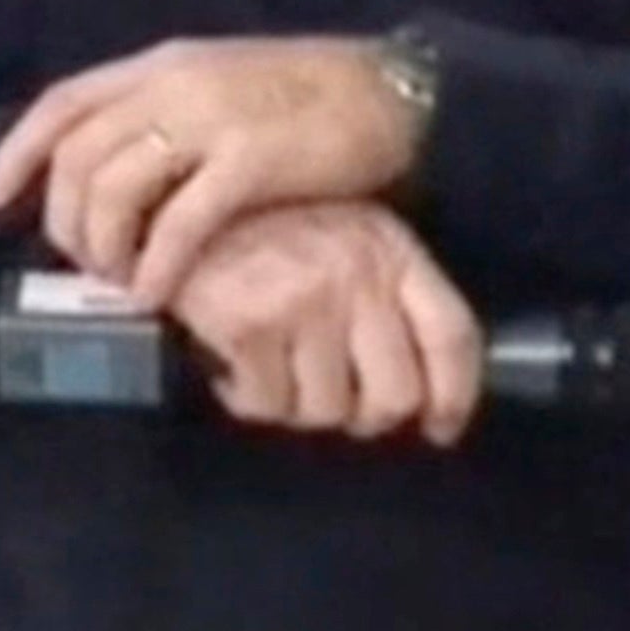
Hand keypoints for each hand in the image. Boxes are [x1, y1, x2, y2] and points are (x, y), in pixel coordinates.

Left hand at [0, 37, 423, 305]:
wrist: (390, 91)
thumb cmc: (307, 97)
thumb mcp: (221, 85)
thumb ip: (166, 113)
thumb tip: (116, 168)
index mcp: (162, 64)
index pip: (63, 104)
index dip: (17, 152)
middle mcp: (173, 85)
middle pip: (77, 157)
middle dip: (63, 220)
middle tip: (83, 264)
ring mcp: (210, 121)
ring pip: (113, 190)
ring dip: (103, 247)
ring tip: (120, 280)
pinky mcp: (249, 162)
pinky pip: (178, 224)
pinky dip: (155, 266)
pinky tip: (155, 294)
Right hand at [165, 202, 482, 446]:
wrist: (175, 203)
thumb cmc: (264, 227)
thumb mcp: (344, 238)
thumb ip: (382, 296)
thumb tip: (416, 390)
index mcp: (391, 249)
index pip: (451, 336)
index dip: (454, 395)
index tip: (440, 427)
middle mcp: (358, 274)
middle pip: (395, 395)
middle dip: (364, 416)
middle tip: (335, 404)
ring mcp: (305, 301)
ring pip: (326, 411)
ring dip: (298, 406)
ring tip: (274, 372)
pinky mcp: (251, 325)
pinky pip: (266, 406)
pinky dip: (247, 398)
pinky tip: (233, 365)